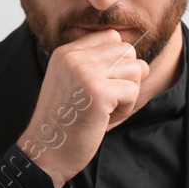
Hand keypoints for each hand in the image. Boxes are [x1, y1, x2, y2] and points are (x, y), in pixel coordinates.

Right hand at [18, 28, 149, 187]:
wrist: (47, 150)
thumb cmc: (65, 121)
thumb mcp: (73, 82)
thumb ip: (97, 65)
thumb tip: (142, 63)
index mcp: (66, 52)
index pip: (111, 37)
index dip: (118, 61)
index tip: (104, 84)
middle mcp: (75, 58)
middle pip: (127, 52)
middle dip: (126, 77)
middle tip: (108, 99)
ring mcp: (86, 73)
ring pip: (135, 69)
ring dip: (128, 94)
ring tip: (106, 109)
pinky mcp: (99, 92)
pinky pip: (133, 92)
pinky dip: (125, 109)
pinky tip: (105, 118)